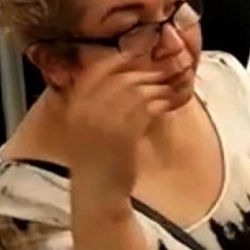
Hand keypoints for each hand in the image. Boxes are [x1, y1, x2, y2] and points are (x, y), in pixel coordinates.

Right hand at [58, 53, 173, 198]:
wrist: (97, 194)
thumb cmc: (98, 160)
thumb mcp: (90, 127)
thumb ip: (100, 102)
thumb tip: (128, 77)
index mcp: (75, 106)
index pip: (97, 70)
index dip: (120, 59)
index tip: (138, 55)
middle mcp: (85, 110)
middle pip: (123, 78)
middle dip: (149, 72)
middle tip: (167, 70)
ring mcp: (103, 121)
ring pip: (139, 91)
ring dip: (160, 86)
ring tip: (173, 85)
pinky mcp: (122, 134)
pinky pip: (148, 108)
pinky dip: (163, 102)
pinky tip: (171, 103)